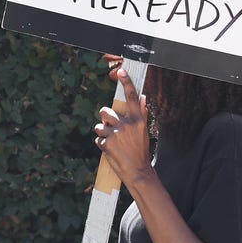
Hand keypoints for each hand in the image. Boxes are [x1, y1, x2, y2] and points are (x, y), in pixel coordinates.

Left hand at [94, 65, 153, 184]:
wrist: (138, 171)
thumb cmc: (140, 150)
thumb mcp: (143, 131)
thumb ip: (142, 114)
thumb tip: (143, 97)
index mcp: (137, 121)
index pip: (132, 98)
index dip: (126, 83)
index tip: (121, 71)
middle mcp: (127, 125)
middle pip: (105, 111)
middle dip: (104, 119)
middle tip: (110, 128)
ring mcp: (116, 134)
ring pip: (99, 126)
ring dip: (102, 133)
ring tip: (112, 141)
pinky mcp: (107, 143)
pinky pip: (98, 139)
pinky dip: (102, 144)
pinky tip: (111, 150)